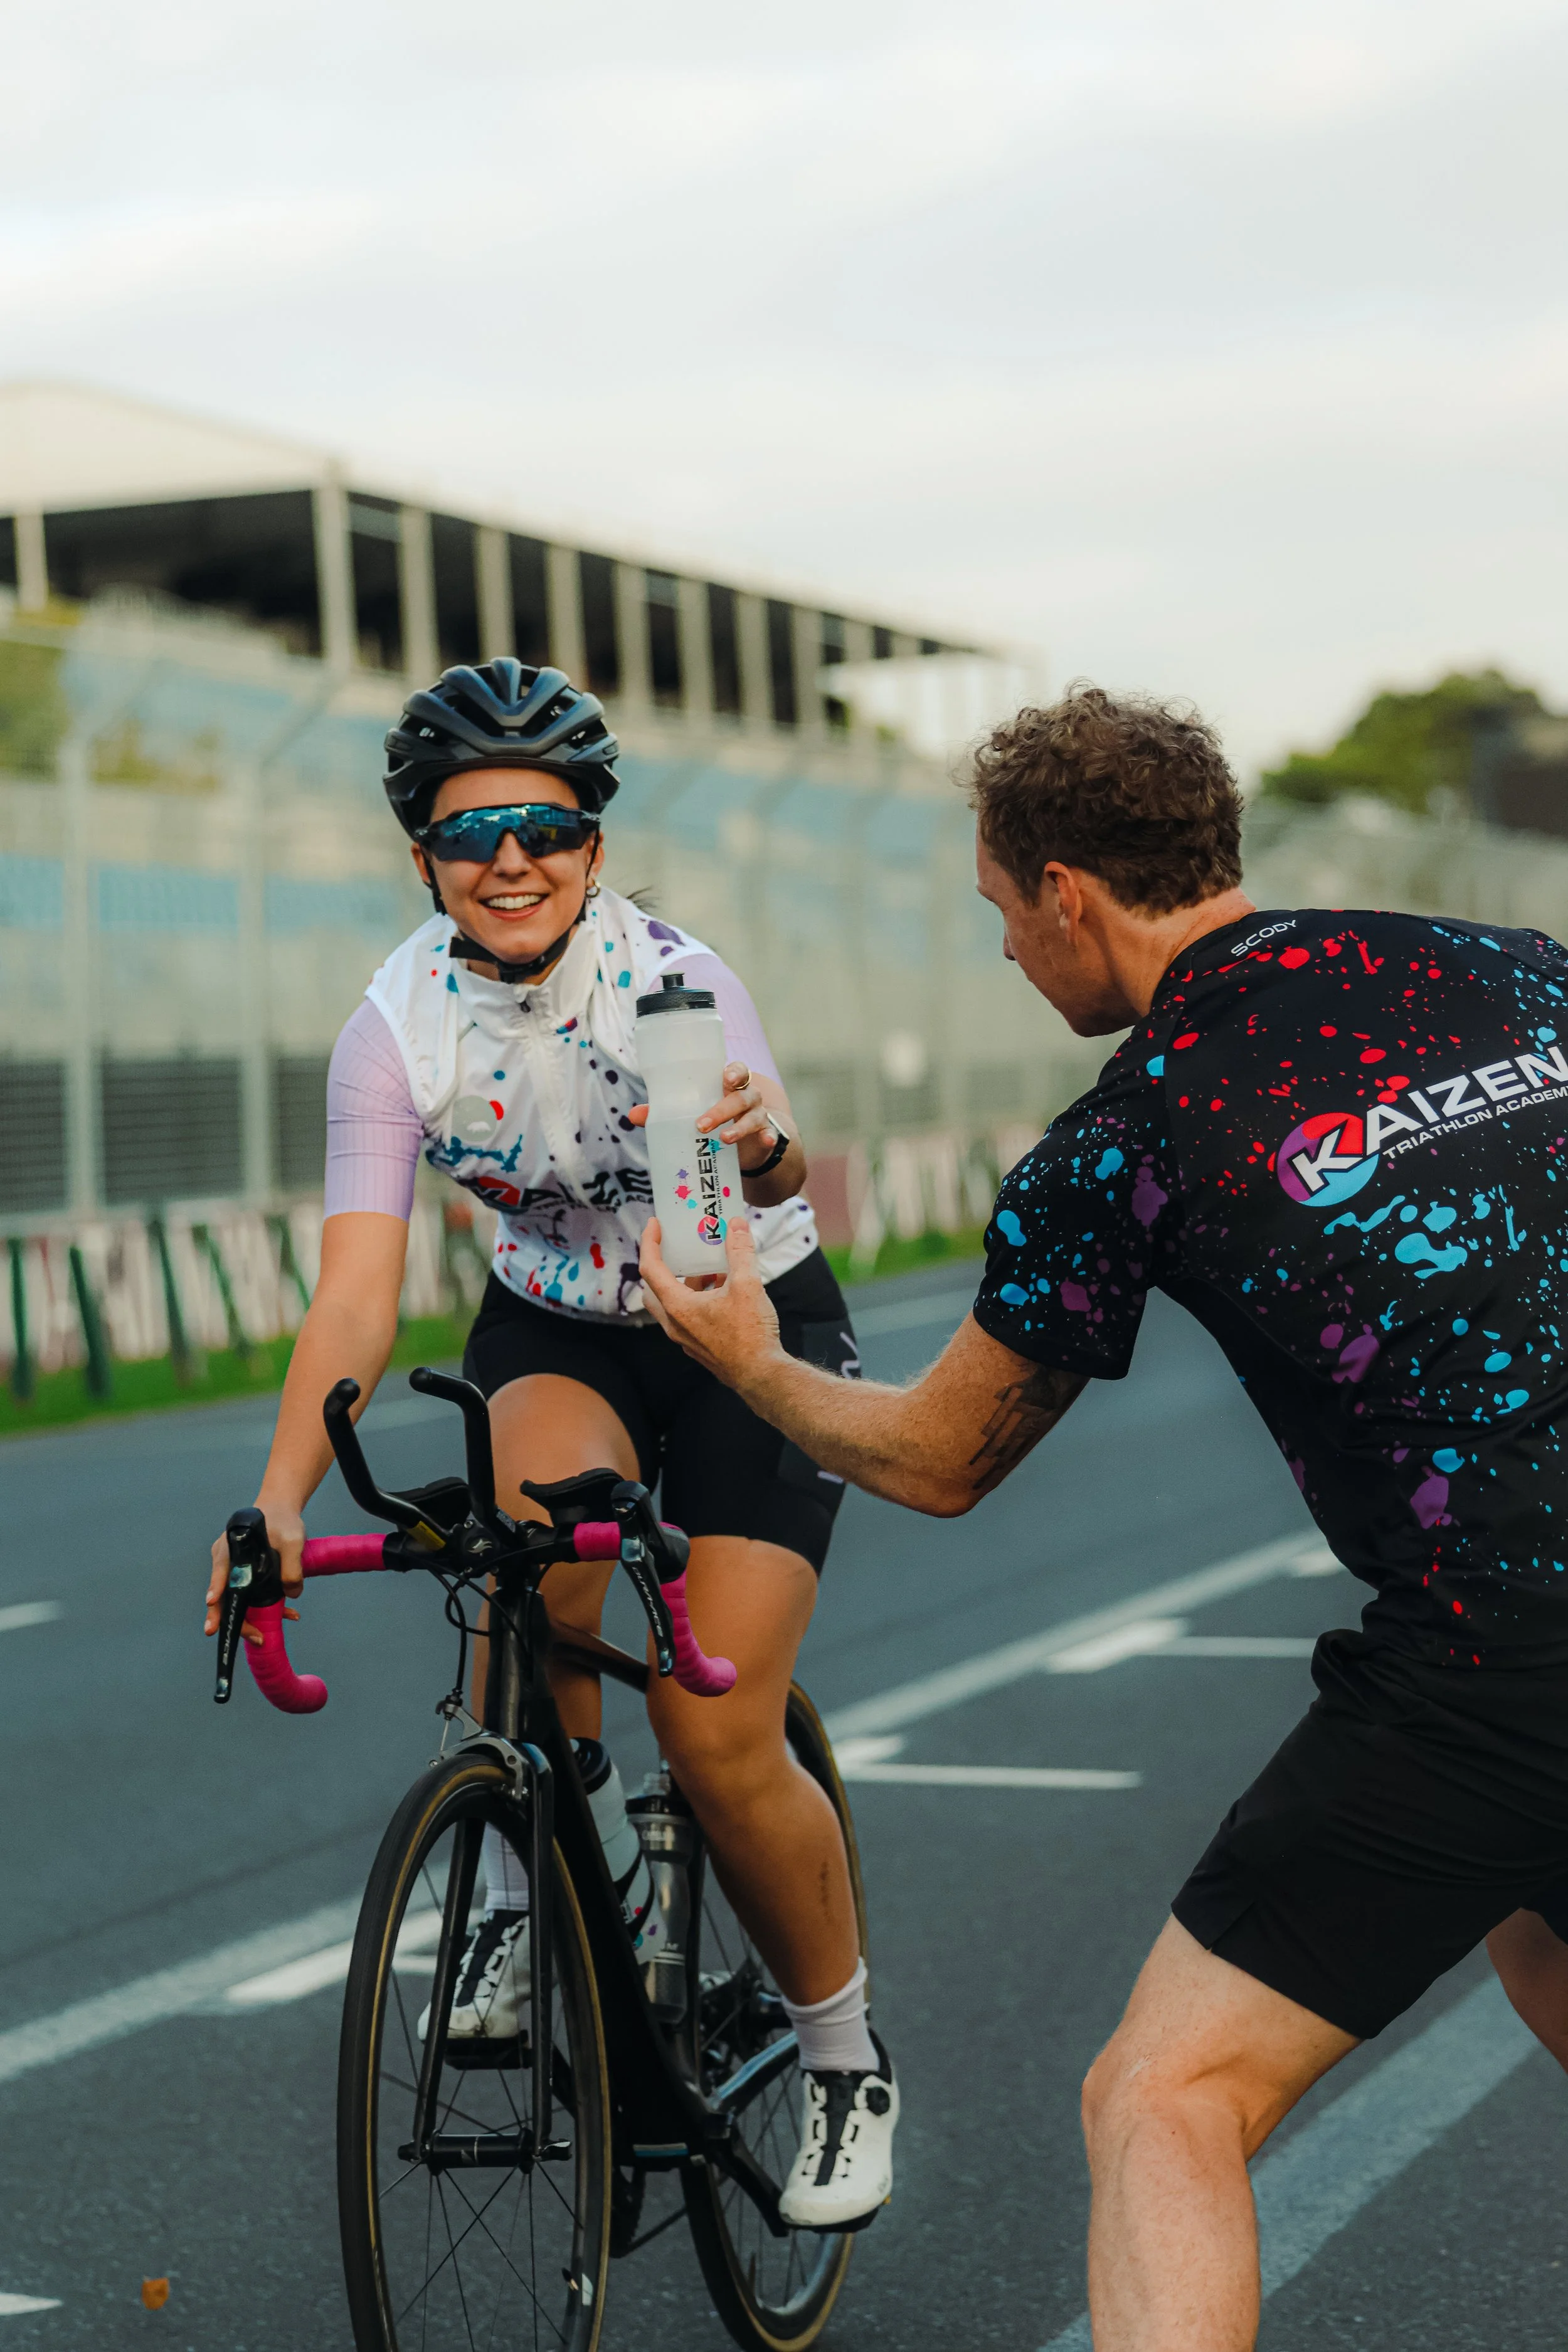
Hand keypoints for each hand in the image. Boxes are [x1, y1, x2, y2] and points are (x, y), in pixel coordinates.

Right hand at [206, 1500, 304, 1642]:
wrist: (280, 1511)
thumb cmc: (283, 1521)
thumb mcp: (293, 1540)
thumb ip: (292, 1567)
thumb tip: (291, 1595)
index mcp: (230, 1548)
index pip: (221, 1570)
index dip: (216, 1587)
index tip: (212, 1601)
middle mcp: (226, 1562)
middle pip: (223, 1594)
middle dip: (231, 1619)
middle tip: (249, 1637)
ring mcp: (233, 1571)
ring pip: (236, 1600)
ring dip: (251, 1619)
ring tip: (265, 1636)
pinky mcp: (245, 1578)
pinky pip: (249, 1597)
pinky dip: (263, 1608)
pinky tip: (286, 1614)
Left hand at [627, 1062, 781, 1171]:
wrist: (747, 1141)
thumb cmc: (716, 1117)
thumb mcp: (695, 1112)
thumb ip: (666, 1112)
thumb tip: (633, 1114)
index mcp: (730, 1085)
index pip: (738, 1071)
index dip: (734, 1071)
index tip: (726, 1077)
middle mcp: (748, 1096)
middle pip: (742, 1096)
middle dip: (722, 1109)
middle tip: (701, 1124)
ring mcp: (759, 1115)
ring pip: (754, 1116)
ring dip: (739, 1127)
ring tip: (724, 1139)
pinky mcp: (766, 1135)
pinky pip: (771, 1135)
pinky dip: (769, 1137)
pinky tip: (766, 1141)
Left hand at [639, 1217, 783, 1388]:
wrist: (761, 1375)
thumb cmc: (750, 1333)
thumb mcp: (747, 1285)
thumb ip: (740, 1252)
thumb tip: (737, 1225)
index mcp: (677, 1307)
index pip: (650, 1269)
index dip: (649, 1243)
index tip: (655, 1225)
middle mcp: (675, 1324)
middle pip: (654, 1289)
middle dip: (663, 1266)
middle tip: (678, 1250)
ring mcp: (685, 1338)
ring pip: (673, 1304)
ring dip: (687, 1283)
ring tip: (712, 1269)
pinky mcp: (699, 1347)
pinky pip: (688, 1318)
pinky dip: (697, 1299)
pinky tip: (724, 1292)